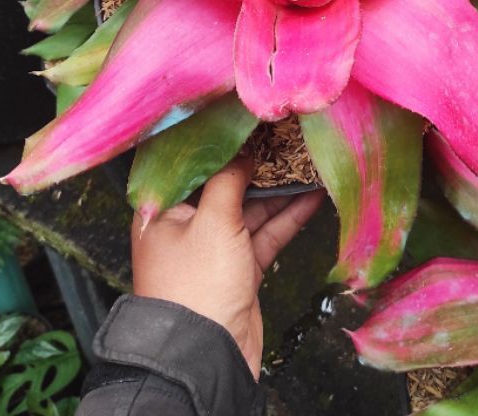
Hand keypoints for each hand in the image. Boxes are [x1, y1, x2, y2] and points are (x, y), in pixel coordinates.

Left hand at [131, 153, 324, 378]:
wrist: (205, 356)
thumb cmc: (196, 284)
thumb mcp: (212, 221)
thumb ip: (229, 179)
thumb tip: (244, 152)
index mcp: (164, 209)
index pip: (194, 166)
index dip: (222, 143)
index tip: (249, 121)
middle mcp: (187, 224)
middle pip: (226, 185)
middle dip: (259, 166)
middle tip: (287, 139)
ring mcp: (216, 247)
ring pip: (251, 209)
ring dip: (281, 191)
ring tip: (309, 162)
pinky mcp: (240, 268)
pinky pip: (266, 234)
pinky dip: (288, 217)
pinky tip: (313, 197)